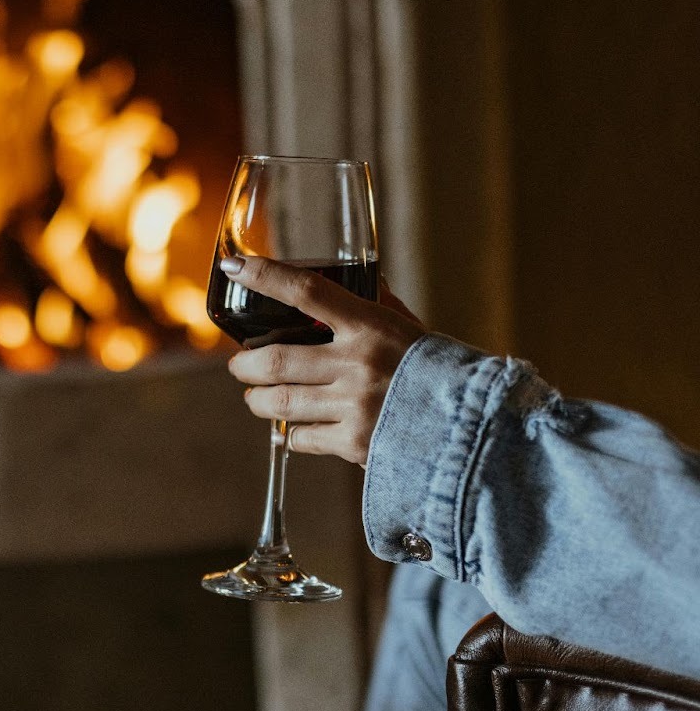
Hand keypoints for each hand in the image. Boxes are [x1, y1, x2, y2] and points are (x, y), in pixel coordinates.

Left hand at [222, 255, 425, 465]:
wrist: (474, 423)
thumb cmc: (438, 369)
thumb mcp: (408, 327)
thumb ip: (375, 306)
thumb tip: (353, 276)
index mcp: (372, 325)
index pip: (308, 291)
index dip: (266, 277)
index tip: (235, 267)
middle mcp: (359, 363)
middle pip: (273, 360)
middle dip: (244, 365)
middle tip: (239, 365)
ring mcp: (355, 405)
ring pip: (278, 402)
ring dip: (257, 400)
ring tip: (255, 397)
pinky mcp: (354, 443)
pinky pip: (300, 438)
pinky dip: (291, 433)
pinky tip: (295, 427)